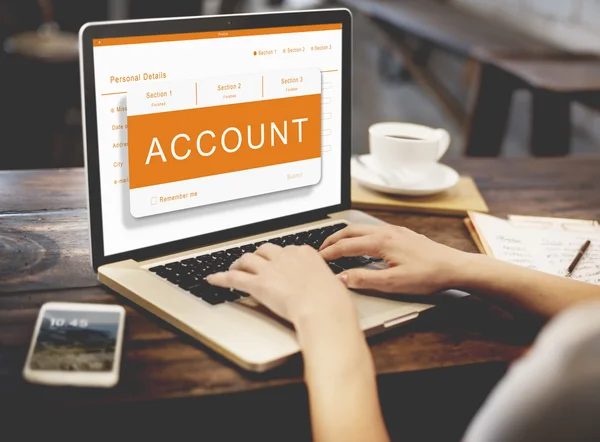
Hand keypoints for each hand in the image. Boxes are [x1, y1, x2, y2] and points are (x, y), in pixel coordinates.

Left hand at [207, 243, 355, 326]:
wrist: (323, 308)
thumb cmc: (331, 301)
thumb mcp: (332, 284)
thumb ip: (322, 281)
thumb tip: (323, 288)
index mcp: (304, 253)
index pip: (287, 249)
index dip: (279, 257)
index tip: (277, 262)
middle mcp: (286, 257)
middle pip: (264, 250)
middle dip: (258, 256)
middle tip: (254, 262)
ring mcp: (271, 269)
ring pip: (248, 259)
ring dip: (239, 263)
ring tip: (234, 267)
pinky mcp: (258, 284)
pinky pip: (234, 278)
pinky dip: (220, 278)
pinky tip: (213, 279)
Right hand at [320, 224, 471, 294]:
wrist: (454, 267)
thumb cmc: (427, 275)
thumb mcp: (393, 283)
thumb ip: (364, 279)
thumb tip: (341, 277)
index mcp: (381, 242)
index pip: (346, 246)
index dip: (329, 253)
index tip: (318, 259)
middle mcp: (386, 232)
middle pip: (350, 231)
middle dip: (332, 239)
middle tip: (320, 249)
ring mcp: (395, 231)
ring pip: (362, 228)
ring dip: (346, 235)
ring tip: (336, 245)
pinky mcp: (402, 234)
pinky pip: (373, 230)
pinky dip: (359, 235)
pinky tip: (362, 243)